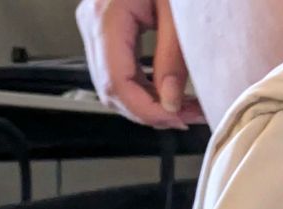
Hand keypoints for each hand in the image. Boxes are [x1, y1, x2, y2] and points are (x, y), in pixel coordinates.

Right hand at [77, 0, 205, 128]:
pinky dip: (145, 88)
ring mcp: (96, 24)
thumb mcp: (179, 15)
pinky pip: (120, 70)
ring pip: (114, 84)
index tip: (177, 120)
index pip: (117, 83)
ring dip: (149, 104)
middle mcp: (93, 21)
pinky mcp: (107, 27)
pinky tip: (171, 94)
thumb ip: (174, 59)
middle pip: (111, 89)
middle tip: (188, 118)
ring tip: (185, 108)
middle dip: (150, 112)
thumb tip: (171, 102)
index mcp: (107, 15)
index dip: (147, 111)